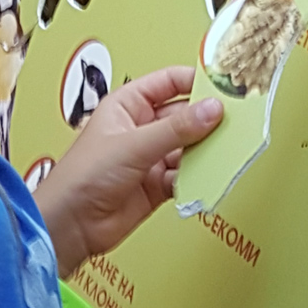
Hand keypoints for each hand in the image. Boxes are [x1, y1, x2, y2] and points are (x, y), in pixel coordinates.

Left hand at [32, 65, 222, 272]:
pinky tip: (209, 177)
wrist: (71, 225)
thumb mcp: (133, 145)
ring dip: (207, 150)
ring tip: (228, 151)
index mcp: (128, 105)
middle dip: (208, 120)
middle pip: (185, 115)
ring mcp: (150, 157)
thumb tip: (212, 110)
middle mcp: (141, 127)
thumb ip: (176, 129)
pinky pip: (187, 175)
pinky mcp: (158, 185)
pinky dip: (199, 177)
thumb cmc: (82, 176)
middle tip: (236, 122)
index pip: (170, 82)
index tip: (226, 87)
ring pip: (189, 147)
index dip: (197, 82)